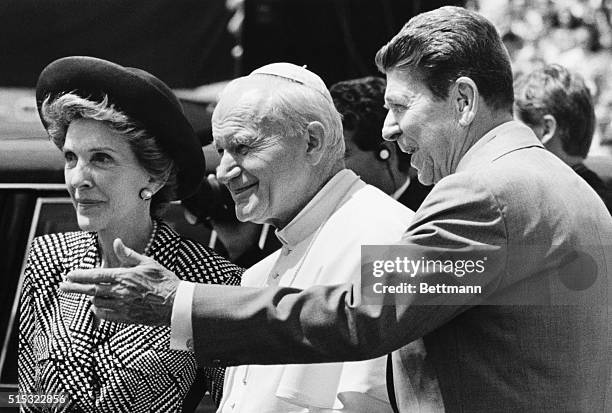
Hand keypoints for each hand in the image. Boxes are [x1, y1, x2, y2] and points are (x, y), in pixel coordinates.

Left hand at [60, 238, 179, 325]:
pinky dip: (99, 311)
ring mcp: (123, 306)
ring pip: (97, 303)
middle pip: (91, 290)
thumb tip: (117, 242)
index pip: (96, 275)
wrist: (176, 303)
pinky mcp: (127, 318)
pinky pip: (106, 315)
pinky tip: (97, 307)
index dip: (80, 275)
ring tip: (85, 294)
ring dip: (90, 298)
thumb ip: (129, 254)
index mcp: (125, 276)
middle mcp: (120, 292)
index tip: (69, 275)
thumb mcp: (149, 263)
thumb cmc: (165, 281)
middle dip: (74, 288)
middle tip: (63, 287)